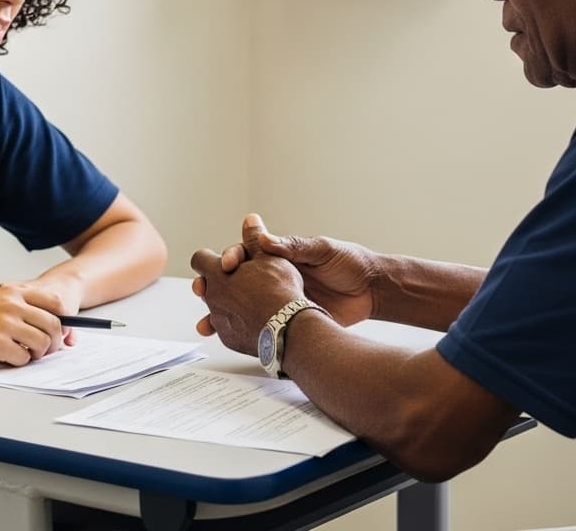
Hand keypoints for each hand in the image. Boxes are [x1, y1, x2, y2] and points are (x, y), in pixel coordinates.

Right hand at [0, 282, 68, 366]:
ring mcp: (6, 324)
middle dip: (54, 341)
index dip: (62, 319)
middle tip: (45, 349)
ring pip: (43, 343)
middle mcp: (13, 305)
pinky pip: (24, 358)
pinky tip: (6, 357)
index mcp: (13, 292)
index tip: (60, 330)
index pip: (54, 302)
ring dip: (38, 354)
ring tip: (24, 354)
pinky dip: (19, 362)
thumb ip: (18, 307)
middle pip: (54, 325)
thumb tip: (45, 323)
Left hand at [189, 215, 304, 355]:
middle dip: (217, 283)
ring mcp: (219, 320)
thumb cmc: (280, 290)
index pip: (200, 260)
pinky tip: (252, 321)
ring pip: (214, 309)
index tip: (220, 261)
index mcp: (218, 273)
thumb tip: (250, 220)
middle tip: (234, 282)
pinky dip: (235, 324)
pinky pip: (226, 329)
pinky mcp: (229, 339)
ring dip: (225, 305)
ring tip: (245, 304)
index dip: (208, 258)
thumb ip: (255, 239)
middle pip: (206, 286)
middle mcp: (213, 296)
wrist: (288, 328)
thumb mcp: (269, 257)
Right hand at [215, 214, 376, 325]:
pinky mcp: (288, 318)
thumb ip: (295, 247)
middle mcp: (274, 277)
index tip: (227, 264)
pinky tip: (225, 337)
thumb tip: (263, 239)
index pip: (246, 253)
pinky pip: (258, 325)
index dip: (232, 257)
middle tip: (202, 291)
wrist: (373, 291)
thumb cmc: (350, 263)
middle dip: (214, 285)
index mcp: (281, 255)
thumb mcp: (323, 250)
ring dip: (220, 313)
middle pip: (235, 281)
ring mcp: (279, 299)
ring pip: (241, 306)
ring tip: (205, 324)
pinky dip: (239, 332)